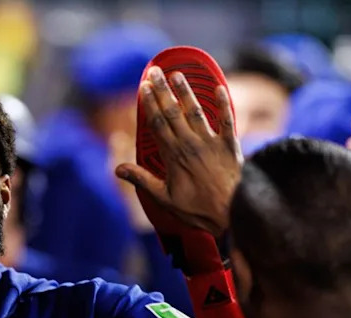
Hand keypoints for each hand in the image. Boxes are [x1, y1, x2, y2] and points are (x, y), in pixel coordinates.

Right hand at [116, 67, 241, 236]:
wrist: (231, 213)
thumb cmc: (196, 209)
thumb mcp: (164, 198)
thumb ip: (142, 180)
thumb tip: (118, 169)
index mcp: (173, 156)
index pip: (157, 124)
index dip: (149, 104)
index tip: (142, 87)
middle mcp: (190, 144)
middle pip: (172, 112)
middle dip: (162, 90)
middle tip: (154, 71)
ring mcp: (211, 143)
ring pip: (195, 111)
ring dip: (185, 92)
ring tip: (177, 74)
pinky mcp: (231, 145)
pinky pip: (228, 120)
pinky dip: (224, 104)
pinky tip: (220, 87)